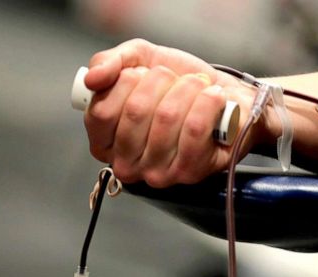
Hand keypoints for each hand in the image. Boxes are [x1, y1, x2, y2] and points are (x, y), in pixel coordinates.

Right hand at [83, 39, 241, 186]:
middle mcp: (128, 164)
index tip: (144, 74)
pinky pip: (195, 129)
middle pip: (135, 111)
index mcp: (105, 142)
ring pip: (167, 116)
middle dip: (161, 80)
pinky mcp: (191, 172)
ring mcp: (158, 173)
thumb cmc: (178, 85)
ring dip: (188, 88)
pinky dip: (208, 102)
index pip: (101, 111)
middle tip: (175, 79)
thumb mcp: (138, 61)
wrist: (226, 96)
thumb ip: (109, 63)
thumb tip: (92, 79)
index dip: (126, 81)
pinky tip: (214, 97)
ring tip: (198, 86)